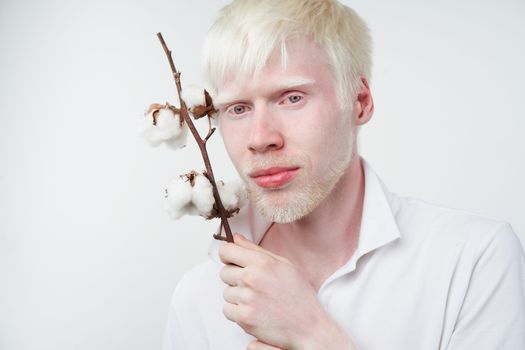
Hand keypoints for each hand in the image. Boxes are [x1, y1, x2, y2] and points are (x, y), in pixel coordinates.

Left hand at [218, 234, 354, 349]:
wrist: (309, 326)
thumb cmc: (298, 295)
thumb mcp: (283, 264)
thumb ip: (256, 249)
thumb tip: (237, 238)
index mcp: (262, 262)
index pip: (226, 251)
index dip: (228, 256)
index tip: (233, 261)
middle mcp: (252, 278)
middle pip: (224, 272)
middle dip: (234, 278)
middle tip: (252, 285)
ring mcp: (247, 299)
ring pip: (226, 292)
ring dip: (237, 296)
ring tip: (257, 299)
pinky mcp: (244, 318)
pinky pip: (227, 310)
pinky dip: (237, 312)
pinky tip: (253, 310)